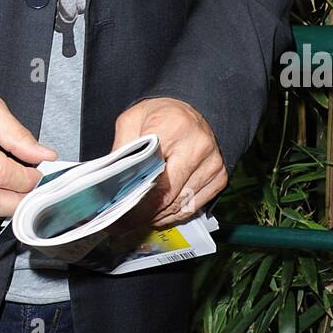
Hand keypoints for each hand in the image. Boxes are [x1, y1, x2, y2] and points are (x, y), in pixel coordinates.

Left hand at [110, 97, 226, 229]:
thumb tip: (112, 184)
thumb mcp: (132, 121)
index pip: (155, 178)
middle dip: (145, 215)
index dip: (137, 202)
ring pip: (182, 206)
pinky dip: (175, 214)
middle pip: (169, 197)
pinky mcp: (219, 176)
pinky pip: (195, 206)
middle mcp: (198, 146)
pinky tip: (160, 212)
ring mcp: (212, 163)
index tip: (120, 216)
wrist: (192, 108)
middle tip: (125, 224)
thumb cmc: (160, 115)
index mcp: (173, 128)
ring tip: (140, 219)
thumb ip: (122, 150)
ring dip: (159, 216)